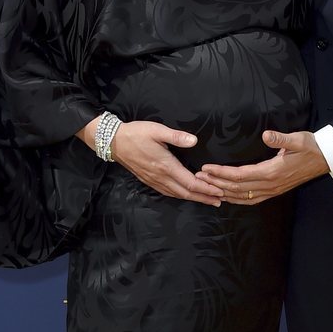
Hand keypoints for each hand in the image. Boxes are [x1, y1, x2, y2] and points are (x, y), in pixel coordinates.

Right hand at [76, 118, 222, 204]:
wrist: (113, 141)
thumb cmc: (136, 133)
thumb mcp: (157, 130)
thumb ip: (176, 136)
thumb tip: (194, 140)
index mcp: (166, 166)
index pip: (190, 182)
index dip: (206, 189)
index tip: (219, 192)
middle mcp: (161, 177)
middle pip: (186, 192)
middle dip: (204, 198)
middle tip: (219, 201)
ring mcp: (154, 181)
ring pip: (177, 194)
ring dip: (193, 198)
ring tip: (207, 200)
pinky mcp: (148, 180)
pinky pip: (167, 192)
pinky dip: (180, 196)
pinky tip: (185, 195)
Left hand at [198, 130, 327, 203]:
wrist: (325, 158)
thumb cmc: (310, 146)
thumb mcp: (297, 139)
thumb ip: (281, 138)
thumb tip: (267, 135)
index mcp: (272, 172)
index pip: (240, 175)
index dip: (221, 173)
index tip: (206, 168)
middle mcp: (270, 185)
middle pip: (237, 188)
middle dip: (215, 183)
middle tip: (197, 178)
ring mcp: (272, 190)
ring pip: (242, 196)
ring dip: (223, 193)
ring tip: (206, 187)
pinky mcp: (274, 191)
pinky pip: (251, 200)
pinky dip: (236, 199)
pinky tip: (227, 197)